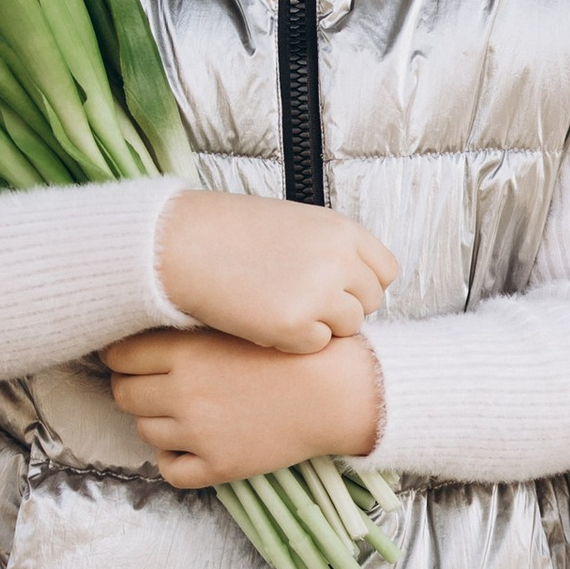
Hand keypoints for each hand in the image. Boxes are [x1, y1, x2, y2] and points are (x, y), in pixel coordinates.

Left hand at [101, 327, 382, 483]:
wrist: (339, 391)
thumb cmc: (295, 348)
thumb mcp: (240, 323)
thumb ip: (191, 327)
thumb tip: (146, 330)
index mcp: (186, 353)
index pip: (120, 356)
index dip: (121, 355)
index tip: (131, 355)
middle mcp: (184, 394)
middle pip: (125, 394)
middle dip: (133, 387)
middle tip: (153, 382)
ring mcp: (199, 433)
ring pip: (144, 430)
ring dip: (154, 420)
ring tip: (181, 409)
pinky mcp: (219, 466)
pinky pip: (170, 469)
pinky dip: (172, 457)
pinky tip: (189, 443)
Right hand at [155, 190, 396, 354]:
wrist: (184, 245)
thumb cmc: (232, 233)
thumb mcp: (295, 224)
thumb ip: (331, 249)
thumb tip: (357, 282)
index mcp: (341, 229)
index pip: (386, 271)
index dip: (363, 284)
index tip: (340, 290)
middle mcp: (339, 259)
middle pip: (371, 302)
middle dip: (344, 308)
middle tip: (306, 304)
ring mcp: (319, 293)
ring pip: (348, 326)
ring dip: (321, 324)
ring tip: (283, 308)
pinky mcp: (294, 325)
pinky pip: (316, 345)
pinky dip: (295, 340)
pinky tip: (266, 320)